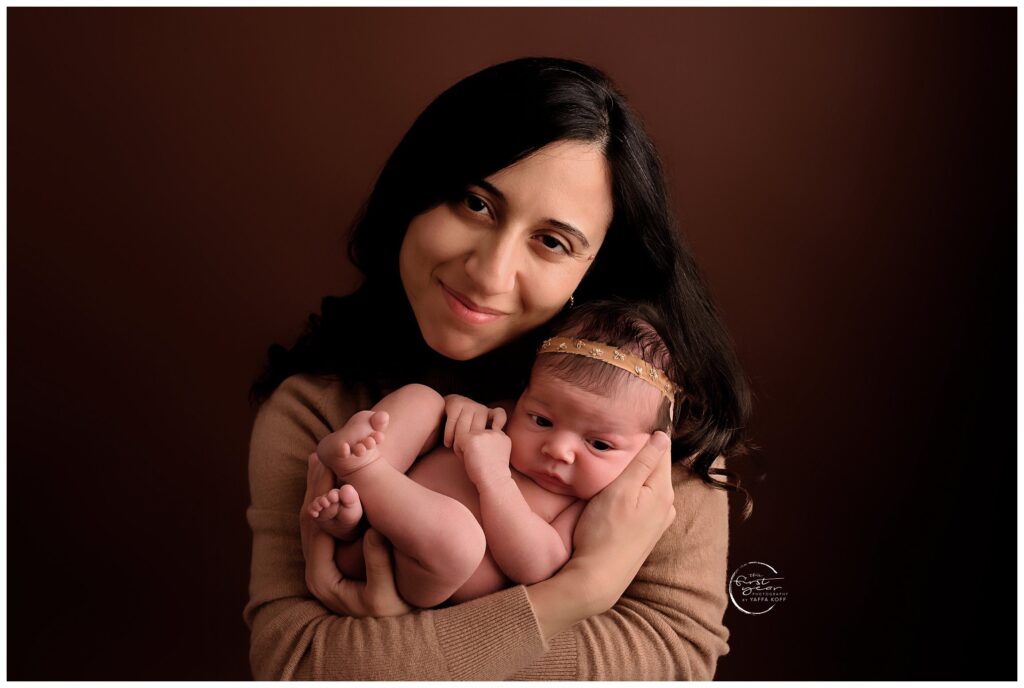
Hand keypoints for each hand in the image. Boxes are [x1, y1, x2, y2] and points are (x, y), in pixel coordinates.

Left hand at [300, 451, 411, 617]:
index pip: (316, 529)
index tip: (332, 470)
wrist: (391, 630)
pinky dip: (328, 499)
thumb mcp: (386, 595)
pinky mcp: (332, 557)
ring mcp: (322, 563)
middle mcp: (315, 570)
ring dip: (317, 490)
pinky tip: (335, 480)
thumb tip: (372, 532)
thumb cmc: (391, 613)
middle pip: (309, 519)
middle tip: (321, 455)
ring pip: (314, 519)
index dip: (322, 497)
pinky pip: (325, 523)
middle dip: (315, 487)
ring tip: (321, 460)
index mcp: (321, 578)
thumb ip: (378, 565)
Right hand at [443, 394, 506, 454]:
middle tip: (466, 453)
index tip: (496, 429)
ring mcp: (469, 405)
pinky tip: (448, 444)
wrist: (450, 409)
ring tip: (457, 450)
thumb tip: (488, 456)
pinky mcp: (456, 404)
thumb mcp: (480, 435)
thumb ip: (487, 442)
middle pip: (478, 427)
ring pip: (464, 425)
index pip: (499, 414)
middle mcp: (481, 409)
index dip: (499, 420)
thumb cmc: (467, 430)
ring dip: (459, 439)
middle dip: (471, 442)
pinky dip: (449, 434)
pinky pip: (453, 421)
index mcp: (490, 415)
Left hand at [458, 429, 512, 489]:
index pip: (482, 435)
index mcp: (501, 435)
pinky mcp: (471, 438)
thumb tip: (469, 439)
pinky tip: (469, 461)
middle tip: (479, 461)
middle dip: (472, 448)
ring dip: (465, 449)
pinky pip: (457, 441)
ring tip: (474, 461)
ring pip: (465, 437)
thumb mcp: (494, 454)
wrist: (494, 482)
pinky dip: (459, 453)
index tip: (486, 460)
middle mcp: (493, 431)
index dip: (481, 449)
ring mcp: (482, 433)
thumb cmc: (491, 474)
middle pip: (473, 435)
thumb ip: (487, 443)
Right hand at [562, 431, 675, 614]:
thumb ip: (642, 462)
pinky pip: (644, 498)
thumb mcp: (621, 490)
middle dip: (645, 448)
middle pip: (655, 466)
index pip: (661, 449)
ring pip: (648, 483)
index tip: (649, 408)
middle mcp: (665, 504)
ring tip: (624, 449)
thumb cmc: (604, 532)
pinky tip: (622, 483)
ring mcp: (656, 520)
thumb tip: (663, 435)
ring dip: (639, 468)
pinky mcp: (645, 531)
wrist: (597, 578)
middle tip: (630, 425)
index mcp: (662, 490)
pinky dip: (635, 486)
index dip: (653, 430)